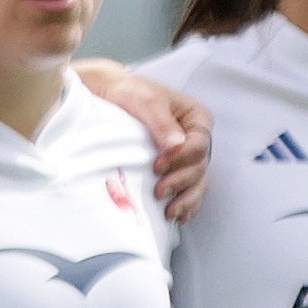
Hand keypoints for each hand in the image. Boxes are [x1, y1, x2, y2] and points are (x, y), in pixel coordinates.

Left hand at [84, 61, 210, 218]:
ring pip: (196, 181)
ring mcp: (184, 156)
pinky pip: (186, 188)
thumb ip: (162, 123)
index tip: (158, 165)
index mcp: (196, 119)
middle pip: (199, 166)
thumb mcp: (146, 101)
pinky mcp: (171, 168)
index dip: (181, 158)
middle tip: (159, 191)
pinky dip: (185, 202)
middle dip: (181, 181)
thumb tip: (176, 145)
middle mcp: (194, 139)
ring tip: (170, 212)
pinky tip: (179, 216)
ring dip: (186, 198)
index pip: (199, 145)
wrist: (107, 94)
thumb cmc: (129, 92)